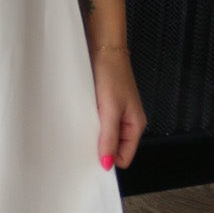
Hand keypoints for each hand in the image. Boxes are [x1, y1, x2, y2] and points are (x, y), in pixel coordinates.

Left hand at [89, 46, 145, 170]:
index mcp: (135, 126)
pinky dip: (89, 125)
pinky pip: (97, 123)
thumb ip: (109, 137)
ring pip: (104, 136)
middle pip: (114, 148)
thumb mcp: (110, 109)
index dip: (110, 160)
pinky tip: (78, 123)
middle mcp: (127, 123)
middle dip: (100, 150)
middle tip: (81, 150)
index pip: (124, 157)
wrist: (104, 48)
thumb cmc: (111, 76)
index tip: (91, 161)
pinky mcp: (105, 105)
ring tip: (78, 135)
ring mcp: (116, 114)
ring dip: (93, 137)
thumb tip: (107, 164)